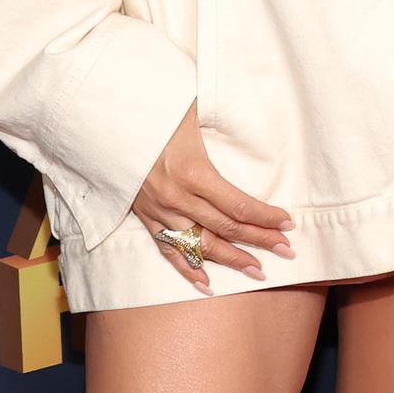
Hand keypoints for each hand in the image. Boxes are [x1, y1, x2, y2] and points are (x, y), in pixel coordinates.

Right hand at [131, 104, 295, 293]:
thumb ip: (223, 119)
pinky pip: (168, 249)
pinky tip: (206, 284)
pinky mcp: (144, 216)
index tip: (287, 224)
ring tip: (257, 271)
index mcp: (192, 172)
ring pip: (199, 244)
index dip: (265, 217)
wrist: (106, 121)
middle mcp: (176, 197)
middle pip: (225, 228)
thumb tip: (253, 112)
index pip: (237, 205)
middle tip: (286, 251)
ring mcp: (159, 211)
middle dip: (259, 241)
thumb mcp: (193, 109)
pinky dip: (187, 268)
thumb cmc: (156, 109)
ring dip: (230, 260)